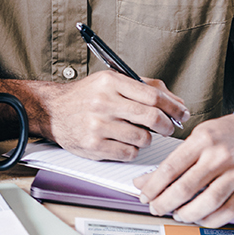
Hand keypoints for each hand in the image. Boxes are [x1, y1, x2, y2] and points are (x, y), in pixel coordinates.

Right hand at [28, 71, 187, 159]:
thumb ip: (145, 88)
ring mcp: (97, 125)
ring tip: (137, 134)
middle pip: (152, 117)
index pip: (153, 95)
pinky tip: (123, 142)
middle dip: (167, 125)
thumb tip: (177, 102)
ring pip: (143, 138)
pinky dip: (132, 150)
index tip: (182, 113)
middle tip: (168, 127)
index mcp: (110, 82)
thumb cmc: (85, 97)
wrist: (51, 111)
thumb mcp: (111, 82)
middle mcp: (103, 102)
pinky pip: (129, 153)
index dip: (173, 106)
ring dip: (146, 139)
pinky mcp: (93, 145)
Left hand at [132, 108, 233, 226]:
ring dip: (187, 214)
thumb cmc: (227, 134)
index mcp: (203, 140)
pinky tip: (200, 218)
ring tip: (177, 214)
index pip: (170, 168)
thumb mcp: (197, 137)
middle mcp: (221, 156)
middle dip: (165, 203)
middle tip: (157, 208)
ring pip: (207, 202)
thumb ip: (173, 160)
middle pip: (186, 188)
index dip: (153, 186)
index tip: (145, 195)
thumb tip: (145, 181)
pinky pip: (229, 211)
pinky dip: (211, 220)